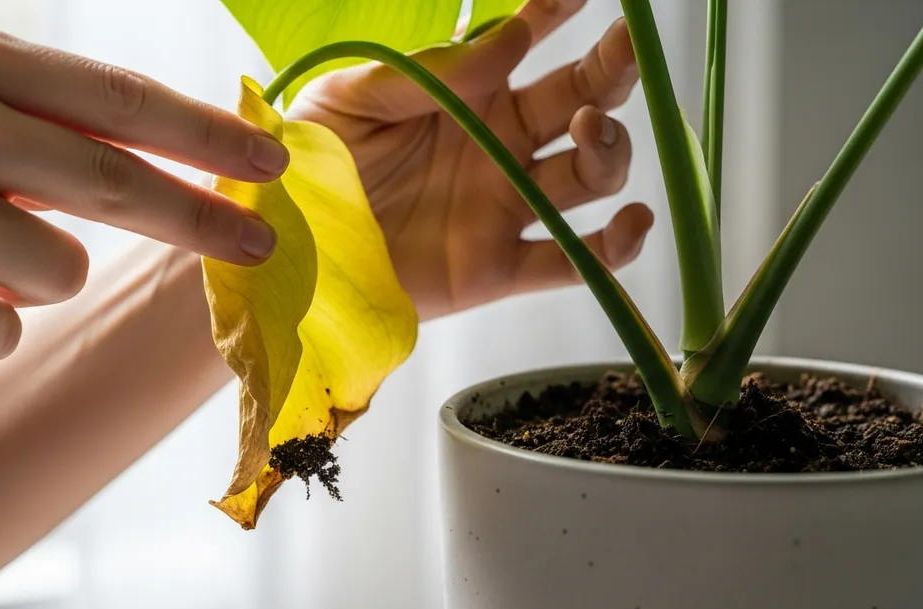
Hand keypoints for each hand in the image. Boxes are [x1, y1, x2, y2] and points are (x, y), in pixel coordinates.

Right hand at [0, 17, 287, 385]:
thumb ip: (25, 122)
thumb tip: (160, 159)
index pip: (112, 94)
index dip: (202, 131)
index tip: (267, 157)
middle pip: (117, 177)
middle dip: (200, 217)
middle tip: (260, 243)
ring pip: (61, 270)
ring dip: (21, 284)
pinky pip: (2, 331)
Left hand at [289, 1, 649, 318]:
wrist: (288, 251)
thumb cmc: (310, 164)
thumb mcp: (349, 101)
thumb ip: (424, 74)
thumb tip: (510, 37)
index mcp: (464, 97)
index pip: (526, 42)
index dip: (558, 11)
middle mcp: (498, 147)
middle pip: (579, 102)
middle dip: (610, 71)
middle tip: (622, 46)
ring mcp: (503, 207)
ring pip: (588, 175)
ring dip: (608, 148)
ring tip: (588, 129)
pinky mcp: (496, 268)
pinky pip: (570, 262)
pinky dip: (614, 248)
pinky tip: (635, 220)